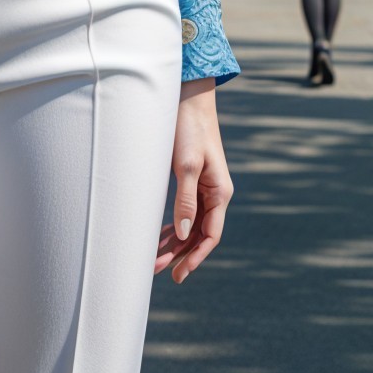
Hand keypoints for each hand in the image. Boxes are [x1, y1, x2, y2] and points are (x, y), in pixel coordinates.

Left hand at [155, 77, 232, 283]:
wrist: (188, 98)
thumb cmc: (189, 128)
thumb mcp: (187, 165)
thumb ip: (185, 200)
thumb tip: (182, 233)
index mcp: (219, 193)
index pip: (210, 235)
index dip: (195, 257)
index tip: (179, 274)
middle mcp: (215, 194)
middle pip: (198, 233)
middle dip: (179, 254)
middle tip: (157, 272)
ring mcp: (204, 187)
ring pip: (190, 224)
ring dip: (174, 241)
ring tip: (153, 260)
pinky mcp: (192, 179)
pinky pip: (185, 210)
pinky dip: (173, 224)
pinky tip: (160, 234)